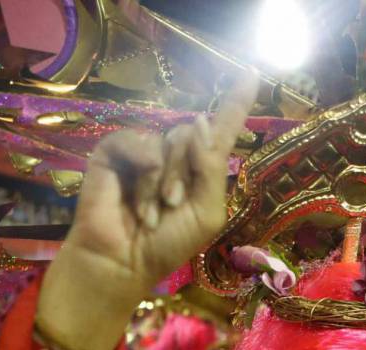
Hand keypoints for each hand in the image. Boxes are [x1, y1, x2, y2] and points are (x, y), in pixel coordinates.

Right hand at [36, 72, 257, 349]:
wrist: (122, 263)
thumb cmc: (168, 245)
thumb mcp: (207, 211)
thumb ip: (212, 167)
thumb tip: (202, 121)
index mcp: (202, 169)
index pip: (223, 128)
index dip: (237, 101)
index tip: (252, 71)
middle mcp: (175, 155)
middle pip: (195, 133)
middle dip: (187, 173)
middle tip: (172, 207)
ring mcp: (144, 152)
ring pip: (168, 139)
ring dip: (164, 180)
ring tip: (150, 211)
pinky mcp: (114, 152)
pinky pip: (137, 139)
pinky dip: (142, 165)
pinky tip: (135, 194)